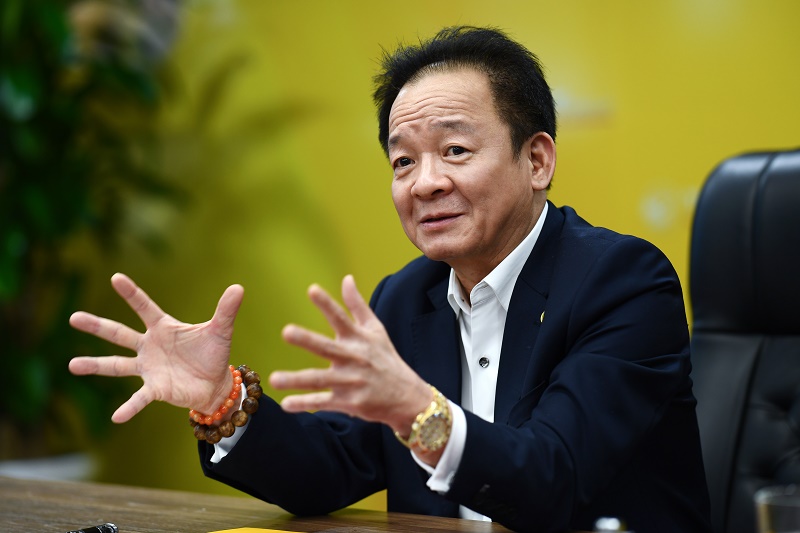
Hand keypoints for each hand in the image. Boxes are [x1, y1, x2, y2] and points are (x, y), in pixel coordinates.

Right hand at [69, 273, 243, 422]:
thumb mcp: (220, 331)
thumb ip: (226, 311)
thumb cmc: (213, 354)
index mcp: (164, 328)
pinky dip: (129, 407)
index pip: (144, 307)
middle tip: (73, 317)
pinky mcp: (155, 388)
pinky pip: (138, 398)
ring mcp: (148, 368)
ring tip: (72, 364)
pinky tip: (116, 417)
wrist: (215, 384)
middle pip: (119, 333)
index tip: (115, 278)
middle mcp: (150, 346)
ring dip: (95, 365)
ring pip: (117, 364)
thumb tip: (239, 288)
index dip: (131, 294)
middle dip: (97, 326)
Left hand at [270, 275, 431, 434]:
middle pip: (327, 348)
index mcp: (359, 339)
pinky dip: (305, 403)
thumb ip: (357, 305)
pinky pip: (324, 402)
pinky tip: (286, 404)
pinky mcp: (349, 402)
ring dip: (296, 380)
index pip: (340, 317)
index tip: (312, 289)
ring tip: (273, 379)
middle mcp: (354, 358)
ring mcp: (351, 382)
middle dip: (307, 340)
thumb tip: (346, 278)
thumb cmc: (387, 359)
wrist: (408, 398)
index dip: (327, 304)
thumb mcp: (376, 330)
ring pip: (320, 380)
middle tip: (286, 331)